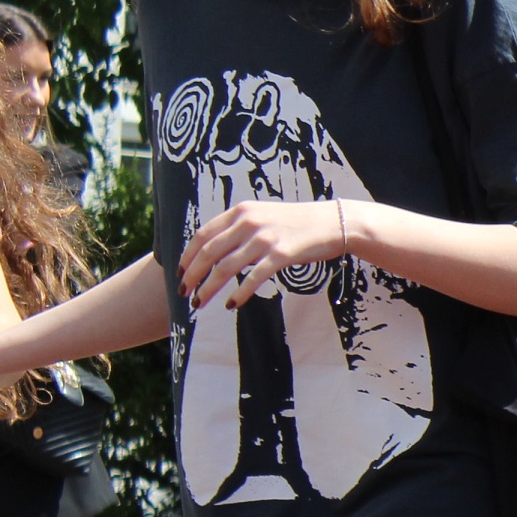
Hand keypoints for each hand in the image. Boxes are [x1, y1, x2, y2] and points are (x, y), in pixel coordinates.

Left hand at [181, 197, 349, 309]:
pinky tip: (233, 304)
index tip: (181, 273)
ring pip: (226, 267)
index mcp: (241, 212)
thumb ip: (241, 229)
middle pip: (209, 253)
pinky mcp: (282, 254)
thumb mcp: (264, 216)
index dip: (187, 256)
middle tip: (185, 293)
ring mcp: (265, 238)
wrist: (335, 223)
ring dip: (209, 288)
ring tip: (200, 303)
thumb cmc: (300, 223)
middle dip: (193, 276)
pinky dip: (240, 293)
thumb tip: (218, 250)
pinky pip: (253, 277)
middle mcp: (249, 223)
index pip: (202, 235)